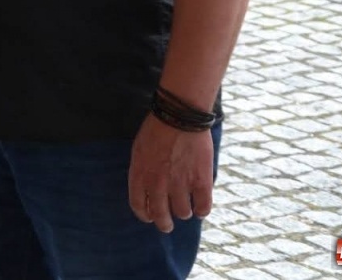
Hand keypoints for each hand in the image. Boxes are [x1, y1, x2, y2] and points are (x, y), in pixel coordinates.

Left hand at [128, 113, 215, 232]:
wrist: (179, 115)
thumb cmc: (157, 128)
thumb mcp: (139, 149)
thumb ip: (142, 171)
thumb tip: (145, 189)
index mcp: (140, 174)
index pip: (138, 206)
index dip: (144, 214)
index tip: (150, 217)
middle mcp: (158, 184)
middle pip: (160, 215)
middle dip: (164, 224)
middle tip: (167, 226)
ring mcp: (180, 184)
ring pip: (182, 213)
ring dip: (183, 213)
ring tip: (185, 209)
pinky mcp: (201, 181)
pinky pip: (203, 207)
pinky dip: (202, 211)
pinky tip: (200, 208)